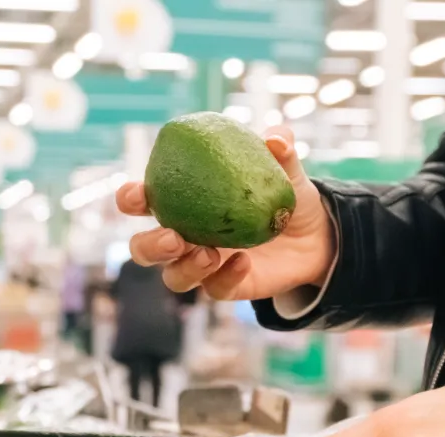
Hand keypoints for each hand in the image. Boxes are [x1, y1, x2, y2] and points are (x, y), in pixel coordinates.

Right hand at [116, 126, 335, 299]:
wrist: (313, 235)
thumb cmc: (282, 194)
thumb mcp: (285, 170)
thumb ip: (279, 150)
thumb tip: (275, 140)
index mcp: (182, 201)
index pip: (143, 201)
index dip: (131, 199)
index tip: (137, 196)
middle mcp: (184, 237)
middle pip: (143, 249)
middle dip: (149, 245)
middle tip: (173, 237)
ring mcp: (202, 265)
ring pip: (173, 277)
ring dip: (184, 268)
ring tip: (209, 254)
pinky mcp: (225, 287)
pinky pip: (215, 289)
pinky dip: (225, 277)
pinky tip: (243, 262)